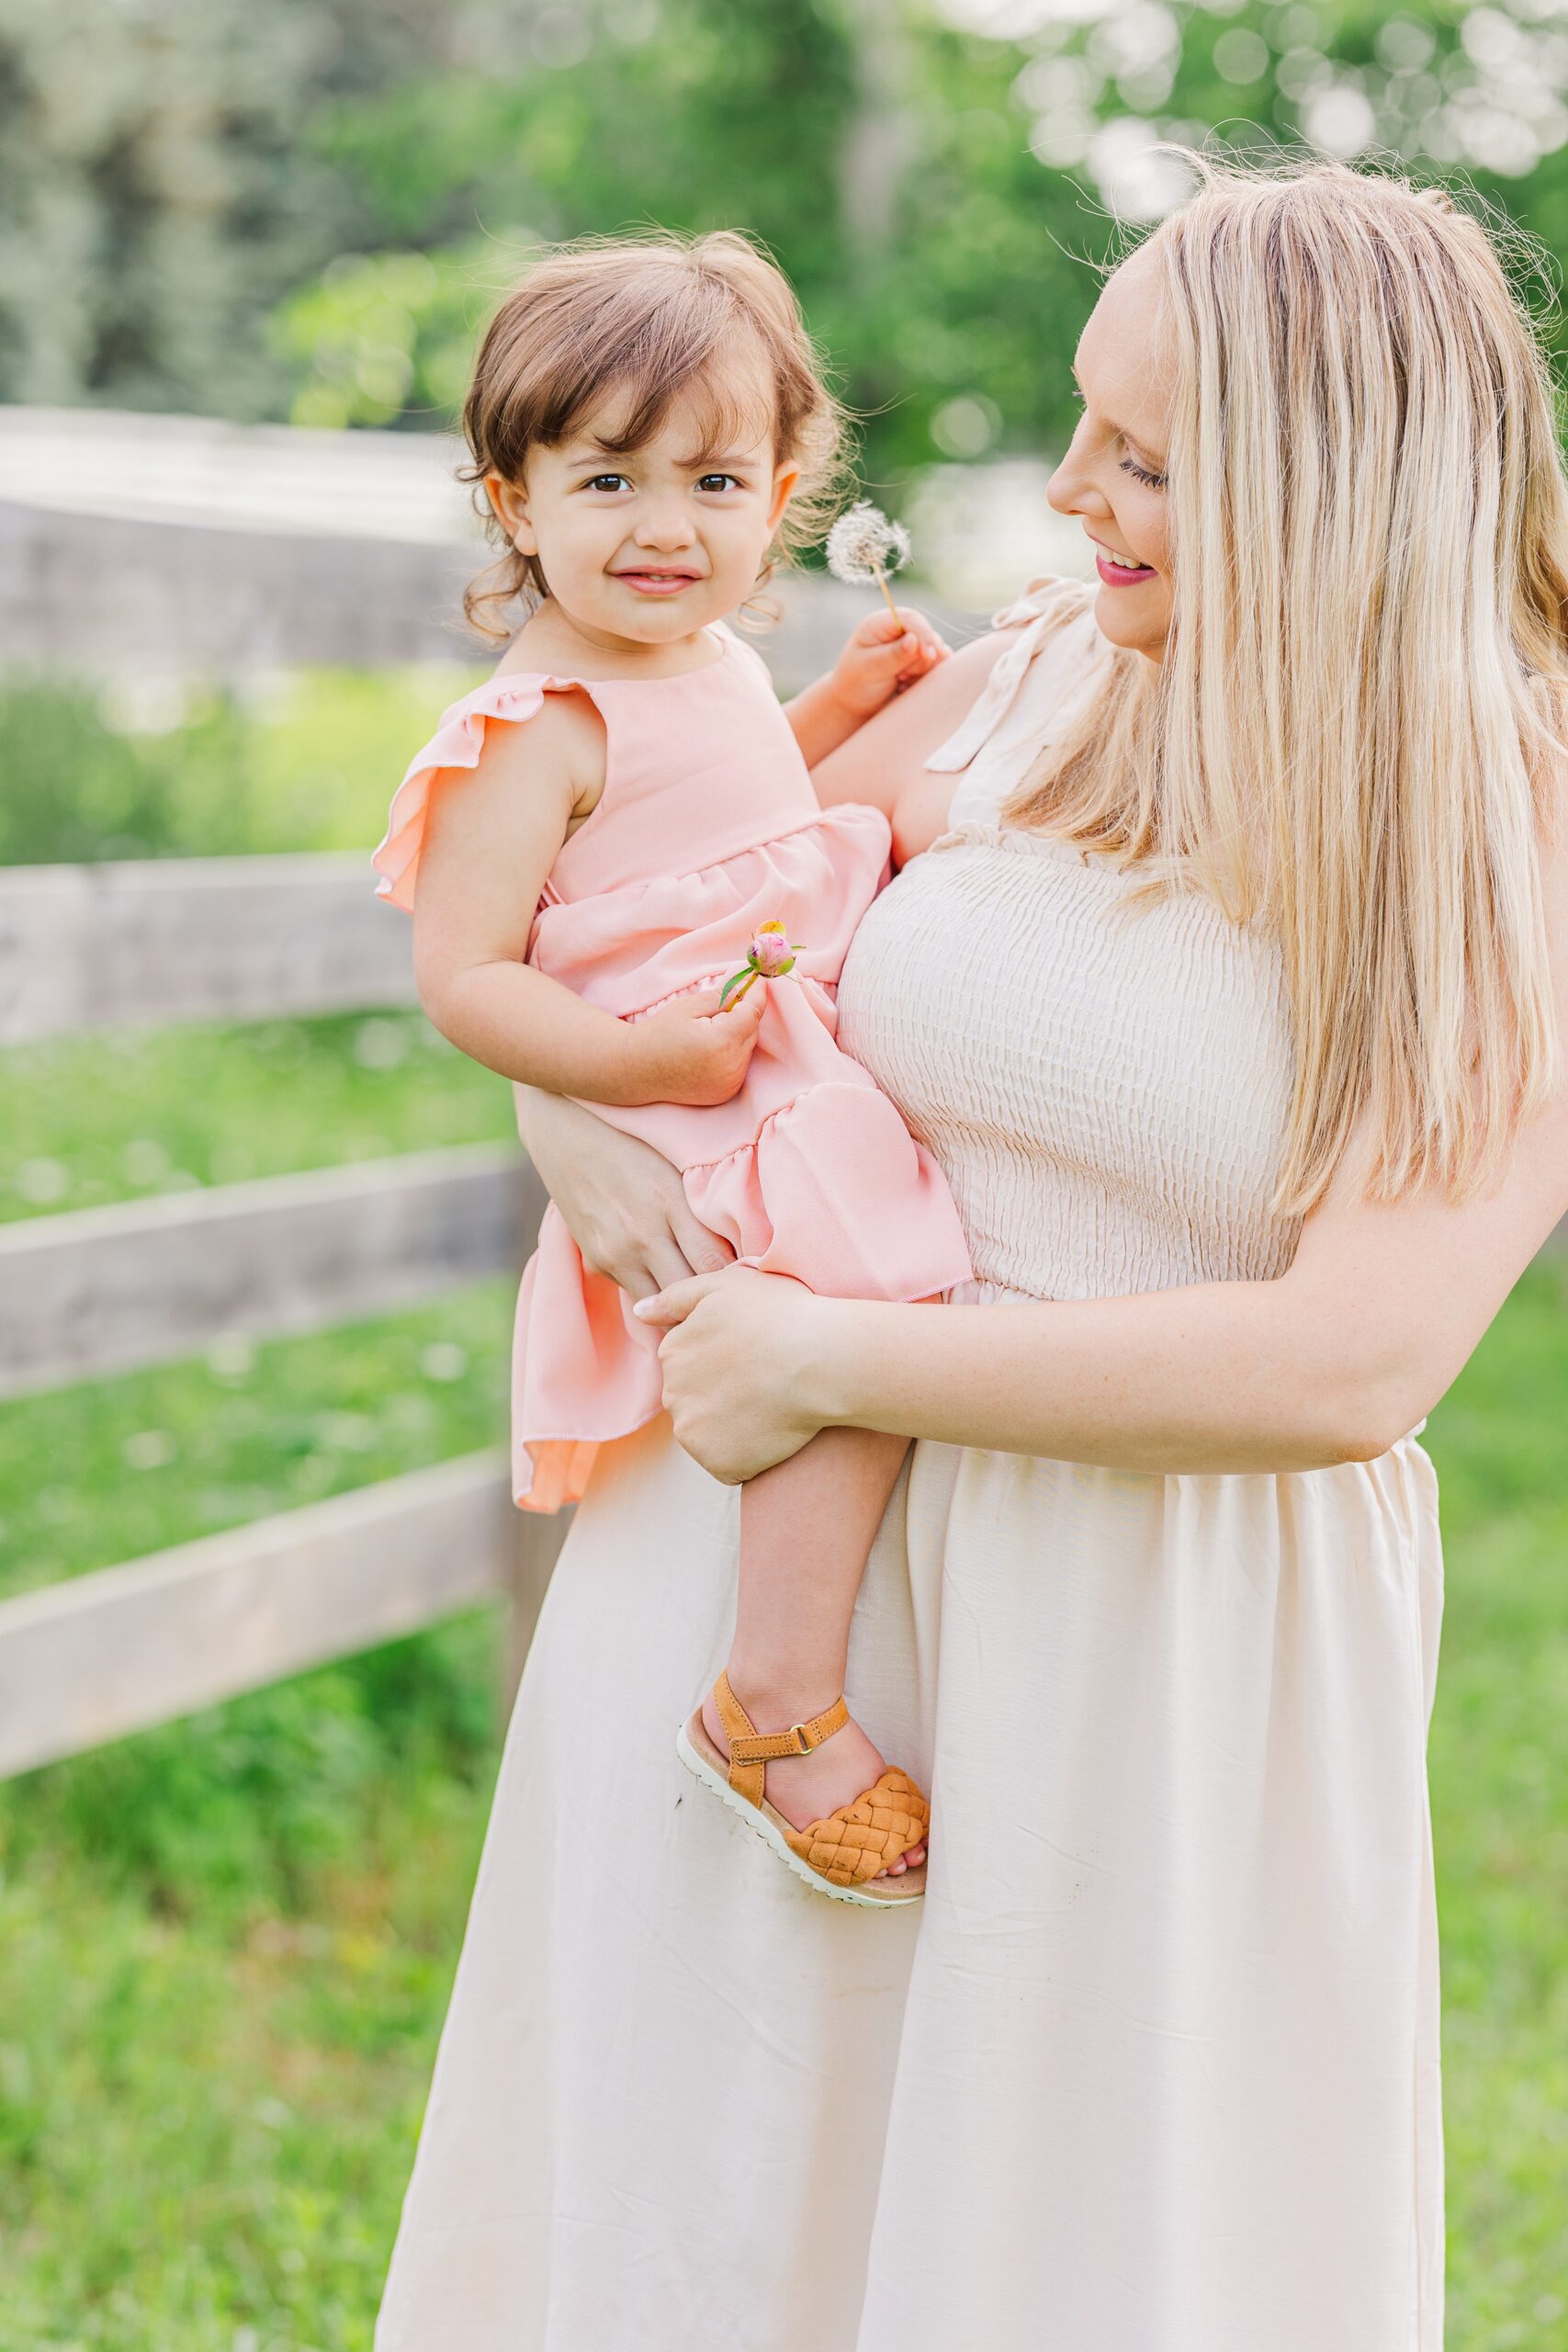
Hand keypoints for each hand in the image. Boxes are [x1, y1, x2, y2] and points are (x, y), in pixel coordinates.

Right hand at [512, 1085, 734, 1299]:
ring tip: (705, 1303)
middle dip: (713, 1301)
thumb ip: (705, 1207)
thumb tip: (747, 1247)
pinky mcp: (598, 1262)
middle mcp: (642, 1235)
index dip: (738, 1280)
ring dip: (683, 1306)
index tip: (753, 1282)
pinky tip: (670, 1281)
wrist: (564, 1132)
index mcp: (670, 1203)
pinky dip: (657, 1292)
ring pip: (662, 1304)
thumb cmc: (634, 1141)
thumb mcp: (676, 1165)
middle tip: (734, 1303)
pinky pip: (638, 1292)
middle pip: (690, 1291)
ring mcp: (616, 1253)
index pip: (716, 1264)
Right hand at [623, 982, 766, 1106]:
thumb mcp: (690, 1006)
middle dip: (742, 1013)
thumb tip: (750, 982)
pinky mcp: (727, 1092)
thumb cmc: (660, 1033)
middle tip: (720, 1005)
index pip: (753, 1011)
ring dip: (737, 1034)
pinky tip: (709, 1050)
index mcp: (721, 1042)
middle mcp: (730, 1066)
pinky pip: (740, 1064)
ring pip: (748, 1047)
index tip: (756, 978)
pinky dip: (732, 1053)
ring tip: (707, 1032)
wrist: (639, 1070)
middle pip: (752, 1029)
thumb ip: (725, 994)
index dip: (756, 993)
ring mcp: (730, 1083)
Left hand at [632, 1265, 829, 1480]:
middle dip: (720, 1394)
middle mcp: (673, 1395)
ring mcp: (693, 1432)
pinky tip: (772, 1432)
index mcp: (672, 1352)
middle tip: (764, 1380)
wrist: (822, 1362)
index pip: (687, 1363)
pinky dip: (746, 1455)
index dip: (723, 1358)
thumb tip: (639, 1312)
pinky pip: (727, 1464)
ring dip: (731, 1427)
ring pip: (707, 1433)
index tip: (752, 1353)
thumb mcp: (724, 1284)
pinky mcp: (718, 1463)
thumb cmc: (780, 1316)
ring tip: (770, 1406)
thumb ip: (675, 1297)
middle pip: (693, 1399)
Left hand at [828, 605, 949, 723]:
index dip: (923, 634)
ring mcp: (914, 646)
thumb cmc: (856, 685)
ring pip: (938, 653)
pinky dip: (928, 679)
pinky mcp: (923, 662)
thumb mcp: (870, 669)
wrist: (857, 707)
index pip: (912, 618)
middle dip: (920, 660)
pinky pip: (940, 667)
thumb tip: (914, 639)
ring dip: (923, 671)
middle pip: (929, 636)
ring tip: (900, 682)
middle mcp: (900, 631)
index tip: (928, 655)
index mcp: (881, 624)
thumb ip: (893, 655)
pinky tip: (909, 686)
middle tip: (899, 677)